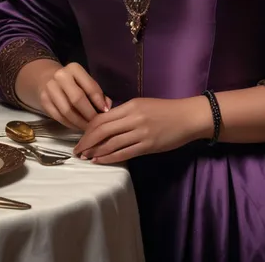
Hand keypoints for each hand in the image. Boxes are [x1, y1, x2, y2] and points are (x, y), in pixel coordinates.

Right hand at [38, 62, 111, 130]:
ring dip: (79, 122)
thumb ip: (99, 93)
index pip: (90, 86)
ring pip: (67, 111)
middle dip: (89, 114)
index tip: (106, 112)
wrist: (47, 78)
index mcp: (74, 68)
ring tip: (88, 128)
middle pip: (77, 99)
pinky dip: (70, 124)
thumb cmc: (74, 82)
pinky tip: (77, 127)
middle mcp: (60, 76)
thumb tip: (107, 108)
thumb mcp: (86, 81)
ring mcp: (50, 88)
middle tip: (96, 124)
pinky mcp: (44, 101)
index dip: (99, 101)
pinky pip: (58, 117)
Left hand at [73, 96, 210, 163]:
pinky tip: (100, 160)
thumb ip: (125, 113)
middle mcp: (134, 118)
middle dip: (87, 141)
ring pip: (111, 143)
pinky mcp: (148, 145)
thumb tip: (105, 123)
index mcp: (131, 106)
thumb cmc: (165, 110)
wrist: (187, 117)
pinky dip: (109, 157)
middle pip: (103, 130)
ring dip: (96, 151)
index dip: (88, 129)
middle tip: (77, 150)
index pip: (103, 117)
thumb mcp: (143, 105)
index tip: (80, 137)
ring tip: (85, 157)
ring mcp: (141, 132)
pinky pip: (124, 153)